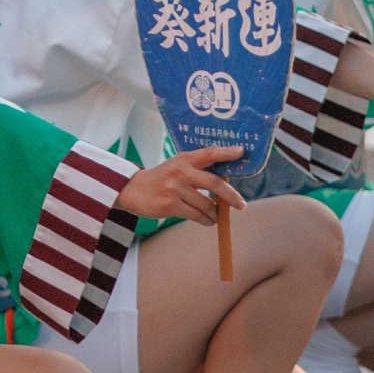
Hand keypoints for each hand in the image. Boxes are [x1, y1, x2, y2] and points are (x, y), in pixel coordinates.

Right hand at [114, 145, 245, 222]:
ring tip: (216, 216)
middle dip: (231, 196)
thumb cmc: (161, 179)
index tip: (241, 151)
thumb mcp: (176, 167)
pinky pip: (197, 215)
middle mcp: (180, 171)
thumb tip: (225, 184)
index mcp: (184, 159)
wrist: (132, 190)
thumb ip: (197, 170)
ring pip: (206, 204)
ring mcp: (175, 188)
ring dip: (215, 213)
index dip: (226, 152)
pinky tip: (207, 221)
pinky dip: (206, 221)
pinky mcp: (170, 205)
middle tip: (241, 205)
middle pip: (214, 183)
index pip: (208, 153)